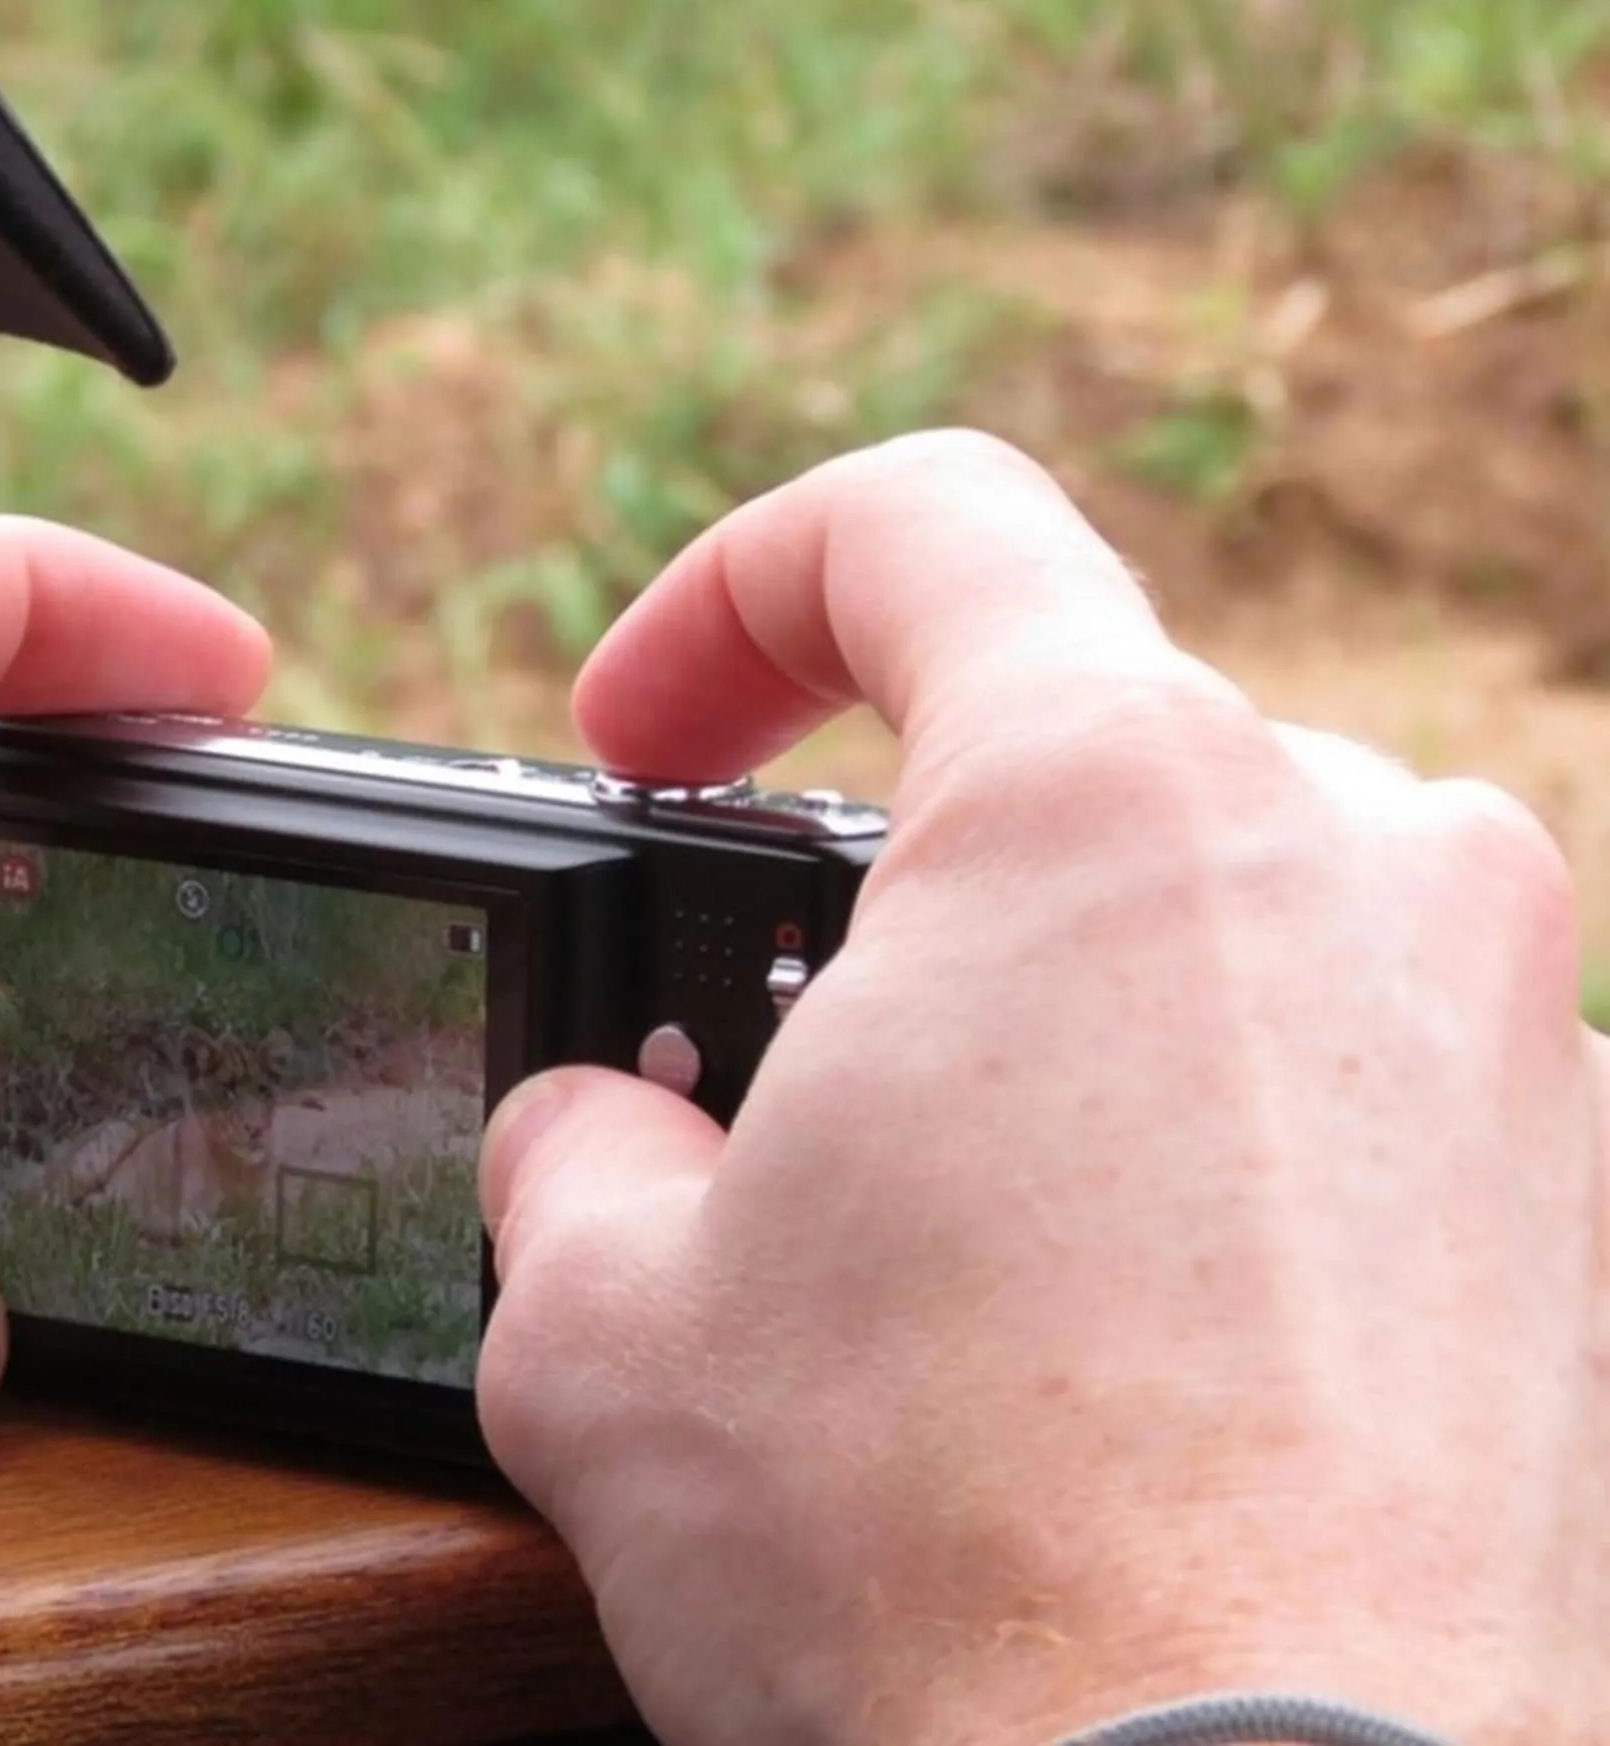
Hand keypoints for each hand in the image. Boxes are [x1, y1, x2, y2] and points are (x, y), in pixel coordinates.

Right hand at [478, 433, 1608, 1744]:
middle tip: (768, 1082)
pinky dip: (1204, 1148)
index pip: (918, 521)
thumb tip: (606, 1133)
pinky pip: (1350, 1084)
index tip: (645, 746)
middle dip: (886, 889)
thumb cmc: (942, 1565)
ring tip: (936, 1247)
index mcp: (1111, 800)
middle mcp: (1360, 862)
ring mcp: (1515, 1042)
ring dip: (1049, 1024)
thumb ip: (577, 1139)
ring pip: (1217, 916)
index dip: (728, 600)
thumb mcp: (606, 1316)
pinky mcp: (1587, 1220)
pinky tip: (1102, 1346)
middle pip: (1072, 746)